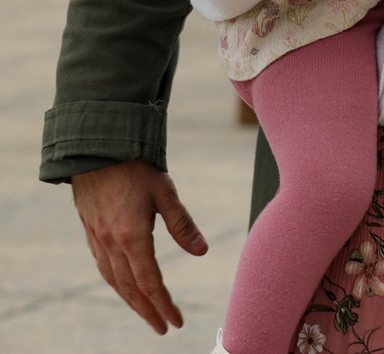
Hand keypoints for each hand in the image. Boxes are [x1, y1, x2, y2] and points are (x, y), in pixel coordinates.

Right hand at [71, 160, 206, 332]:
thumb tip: (201, 251)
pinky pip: (103, 266)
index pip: (150, 282)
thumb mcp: (165, 191)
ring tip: (146, 312)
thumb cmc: (136, 166)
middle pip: (130, 288)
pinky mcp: (91, 230)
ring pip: (114, 280)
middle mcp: (111, 243)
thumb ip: (182, 224)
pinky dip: (116, 282)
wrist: (97, 147)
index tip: (176, 321)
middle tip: (162, 328)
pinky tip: (123, 283)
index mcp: (132, 236)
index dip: (163, 304)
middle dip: (147, 311)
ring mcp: (98, 238)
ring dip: (130, 301)